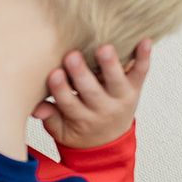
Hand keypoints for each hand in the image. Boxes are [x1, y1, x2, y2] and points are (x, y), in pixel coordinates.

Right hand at [33, 40, 151, 149]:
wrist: (110, 140)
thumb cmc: (79, 129)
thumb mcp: (61, 130)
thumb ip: (49, 117)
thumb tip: (35, 108)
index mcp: (82, 119)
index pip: (69, 104)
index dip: (61, 90)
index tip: (53, 74)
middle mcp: (103, 109)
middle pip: (92, 92)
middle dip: (82, 74)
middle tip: (72, 56)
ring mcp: (121, 97)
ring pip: (117, 82)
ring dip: (110, 65)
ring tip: (104, 48)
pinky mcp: (135, 87)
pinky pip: (141, 71)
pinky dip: (144, 56)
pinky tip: (145, 41)